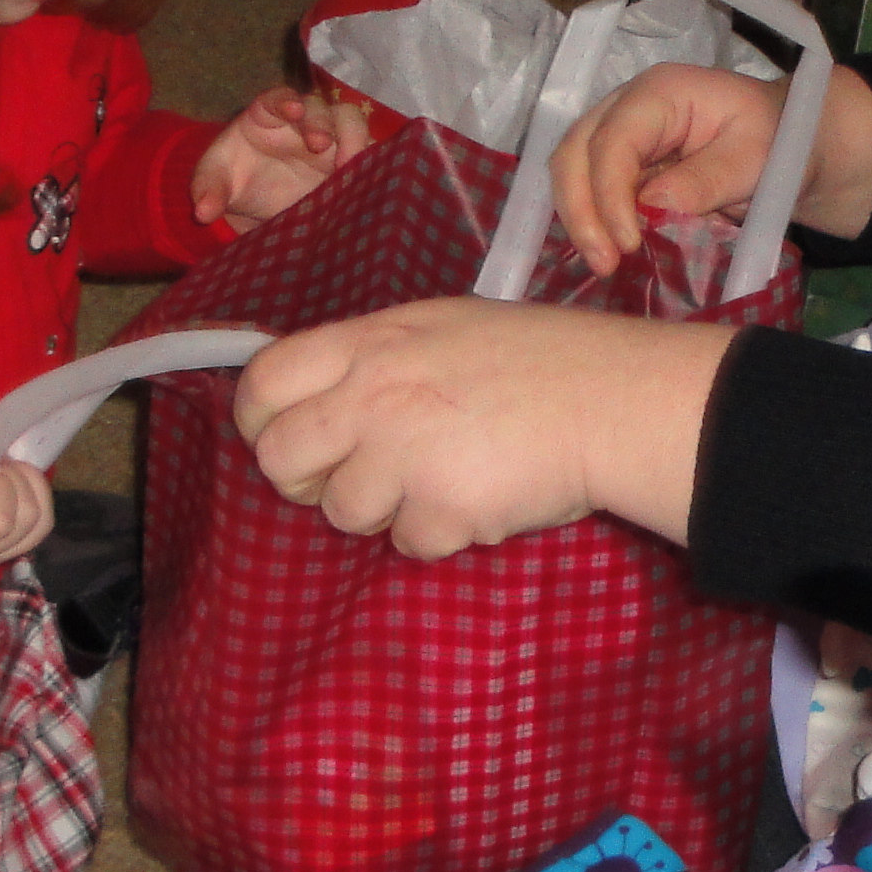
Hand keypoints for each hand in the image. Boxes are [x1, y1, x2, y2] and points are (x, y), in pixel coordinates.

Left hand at [192, 88, 370, 232]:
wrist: (257, 204)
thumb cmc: (236, 180)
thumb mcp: (215, 182)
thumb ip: (207, 189)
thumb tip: (202, 212)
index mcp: (268, 114)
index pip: (279, 98)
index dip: (288, 100)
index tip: (293, 110)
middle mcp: (303, 121)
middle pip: (321, 108)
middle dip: (322, 122)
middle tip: (320, 145)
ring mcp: (330, 140)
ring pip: (351, 123)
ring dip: (353, 139)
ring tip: (348, 165)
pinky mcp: (348, 163)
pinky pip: (368, 153)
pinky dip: (371, 161)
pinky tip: (368, 179)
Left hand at [233, 300, 732, 556]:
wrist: (613, 399)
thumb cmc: (539, 358)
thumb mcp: (444, 327)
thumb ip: (376, 359)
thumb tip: (324, 402)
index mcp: (371, 340)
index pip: (263, 380)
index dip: (259, 419)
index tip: (280, 437)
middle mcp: (372, 394)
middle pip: (279, 458)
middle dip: (306, 481)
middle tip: (352, 478)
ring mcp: (403, 454)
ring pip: (342, 512)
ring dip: (385, 510)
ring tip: (443, 480)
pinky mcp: (440, 509)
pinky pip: (409, 543)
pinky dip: (442, 534)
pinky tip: (481, 498)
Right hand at [550, 62, 871, 277]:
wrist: (795, 143)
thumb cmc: (781, 140)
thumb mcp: (756, 159)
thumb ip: (706, 178)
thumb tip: (650, 205)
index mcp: (661, 92)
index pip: (614, 140)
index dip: (610, 193)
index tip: (627, 243)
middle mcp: (629, 106)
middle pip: (576, 150)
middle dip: (580, 208)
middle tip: (604, 262)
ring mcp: (621, 133)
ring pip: (573, 170)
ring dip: (580, 218)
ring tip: (604, 264)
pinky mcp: (624, 163)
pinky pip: (592, 189)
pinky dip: (594, 221)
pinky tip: (608, 254)